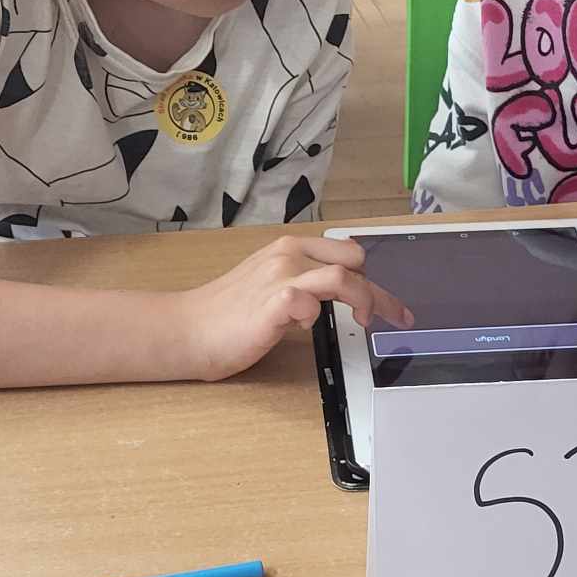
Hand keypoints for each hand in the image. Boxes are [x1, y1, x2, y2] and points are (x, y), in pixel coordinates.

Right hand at [184, 234, 412, 381]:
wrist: (189, 329)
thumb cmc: (227, 314)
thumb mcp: (272, 283)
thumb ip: (304, 279)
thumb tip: (341, 289)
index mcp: (289, 248)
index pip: (348, 252)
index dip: (372, 277)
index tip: (388, 303)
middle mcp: (287, 256)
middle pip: (354, 262)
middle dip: (379, 291)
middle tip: (388, 317)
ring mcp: (280, 277)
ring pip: (343, 278)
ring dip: (365, 301)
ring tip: (363, 322)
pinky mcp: (271, 304)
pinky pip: (308, 302)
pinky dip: (317, 316)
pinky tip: (306, 327)